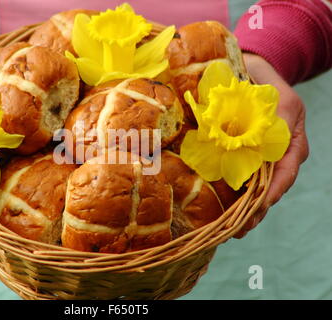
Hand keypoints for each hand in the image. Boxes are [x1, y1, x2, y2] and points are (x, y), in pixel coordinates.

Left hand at [234, 53, 308, 238]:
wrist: (247, 72)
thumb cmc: (258, 78)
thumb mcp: (270, 87)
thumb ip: (272, 111)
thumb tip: (264, 137)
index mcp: (290, 136)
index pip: (286, 170)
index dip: (273, 191)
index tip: (260, 207)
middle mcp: (280, 151)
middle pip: (272, 186)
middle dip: (256, 210)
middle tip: (239, 230)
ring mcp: (264, 156)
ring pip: (258, 188)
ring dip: (245, 210)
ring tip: (230, 231)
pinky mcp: (247, 157)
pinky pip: (244, 180)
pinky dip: (235, 197)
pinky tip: (224, 212)